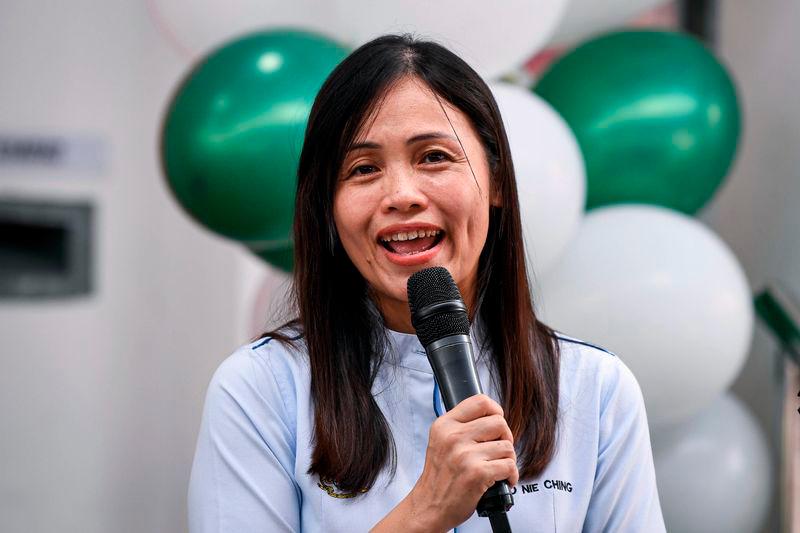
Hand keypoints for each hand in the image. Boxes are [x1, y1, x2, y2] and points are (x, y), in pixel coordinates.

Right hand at [406, 394, 518, 531]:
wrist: (428, 506)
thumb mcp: (441, 441)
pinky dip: (511, 475)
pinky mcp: (477, 473)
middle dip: (505, 437)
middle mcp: (453, 437)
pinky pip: (509, 465)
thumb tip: (493, 416)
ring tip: (498, 467)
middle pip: (499, 422)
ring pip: (507, 446)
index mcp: (444, 425)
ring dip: (508, 459)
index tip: (497, 422)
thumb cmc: (439, 477)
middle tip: (498, 450)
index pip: (480, 401)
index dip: (495, 410)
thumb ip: (462, 426)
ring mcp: (465, 455)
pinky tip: (503, 480)